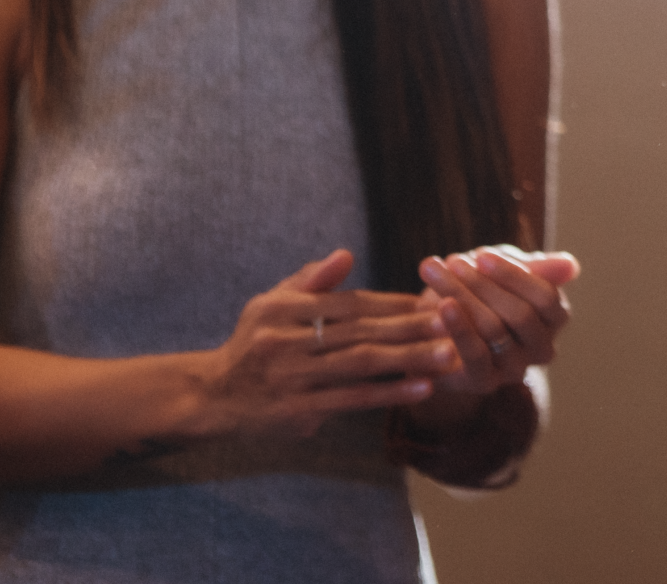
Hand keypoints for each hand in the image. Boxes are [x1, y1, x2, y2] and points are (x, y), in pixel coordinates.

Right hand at [203, 249, 458, 437]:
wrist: (212, 395)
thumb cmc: (253, 343)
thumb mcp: (270, 304)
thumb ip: (310, 280)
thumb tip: (346, 255)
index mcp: (283, 309)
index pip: (350, 302)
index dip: (393, 302)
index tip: (432, 300)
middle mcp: (285, 340)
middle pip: (360, 331)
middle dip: (411, 326)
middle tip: (454, 320)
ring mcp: (290, 377)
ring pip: (361, 364)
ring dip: (409, 359)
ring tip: (450, 353)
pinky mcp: (296, 410)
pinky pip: (351, 399)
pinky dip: (389, 393)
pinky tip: (423, 389)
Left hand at [417, 246, 580, 395]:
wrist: (443, 333)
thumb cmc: (482, 292)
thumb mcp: (506, 273)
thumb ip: (535, 268)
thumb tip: (571, 267)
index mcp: (554, 318)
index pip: (546, 296)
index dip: (514, 275)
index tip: (481, 255)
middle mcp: (542, 348)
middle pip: (521, 314)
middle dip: (484, 284)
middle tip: (452, 261)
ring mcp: (516, 368)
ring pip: (494, 330)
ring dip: (463, 295)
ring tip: (434, 272)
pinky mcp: (485, 382)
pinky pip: (476, 356)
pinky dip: (459, 327)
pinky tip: (442, 303)